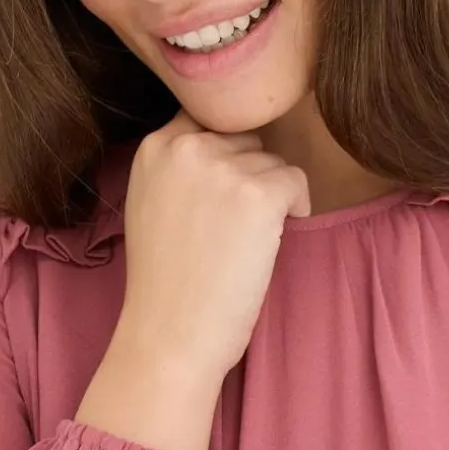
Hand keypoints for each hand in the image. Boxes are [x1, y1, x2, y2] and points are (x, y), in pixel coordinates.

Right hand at [118, 108, 311, 382]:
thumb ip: (179, 166)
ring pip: (273, 161)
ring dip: (271, 196)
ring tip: (244, 241)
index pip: (207, 115)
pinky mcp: (259, 195)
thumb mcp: (151, 203)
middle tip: (235, 225)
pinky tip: (272, 240)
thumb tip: (228, 144)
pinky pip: (297, 181)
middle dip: (249, 174)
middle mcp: (187, 146)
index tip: (230, 183)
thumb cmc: (165, 283)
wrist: (169, 334)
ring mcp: (224, 168)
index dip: (227, 150)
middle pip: (246, 138)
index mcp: (156, 146)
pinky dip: (297, 207)